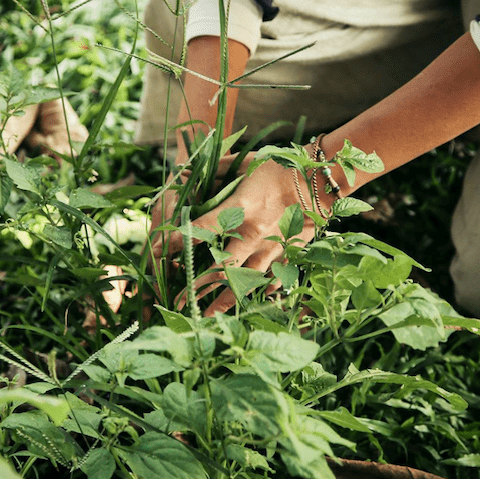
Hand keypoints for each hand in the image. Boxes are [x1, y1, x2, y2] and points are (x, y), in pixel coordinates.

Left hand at [152, 153, 326, 315]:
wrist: (323, 177)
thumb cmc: (281, 165)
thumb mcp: (245, 163)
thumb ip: (214, 171)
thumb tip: (185, 176)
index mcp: (241, 208)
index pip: (201, 229)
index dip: (176, 241)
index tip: (155, 251)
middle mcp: (255, 234)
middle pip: (221, 268)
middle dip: (196, 286)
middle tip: (176, 300)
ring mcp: (274, 248)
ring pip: (245, 282)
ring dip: (223, 301)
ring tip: (205, 315)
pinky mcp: (289, 254)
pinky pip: (271, 279)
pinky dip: (257, 292)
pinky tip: (245, 303)